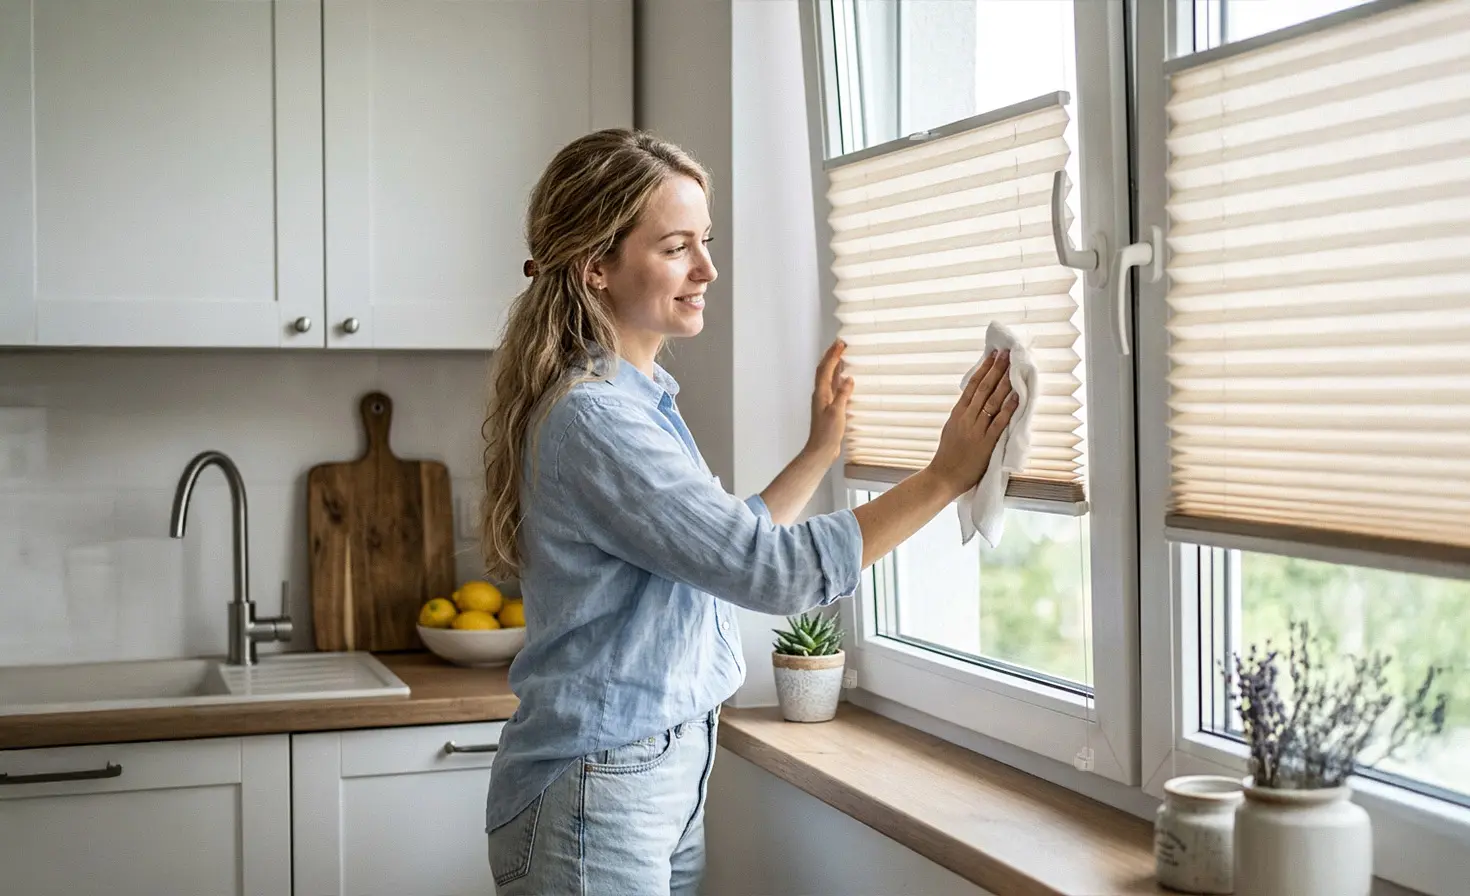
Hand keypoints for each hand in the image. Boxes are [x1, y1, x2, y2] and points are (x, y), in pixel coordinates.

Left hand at [804, 338, 854, 463]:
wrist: (821, 450)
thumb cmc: (827, 433)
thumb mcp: (837, 412)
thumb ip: (842, 394)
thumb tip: (848, 378)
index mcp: (821, 393)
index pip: (826, 369)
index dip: (833, 355)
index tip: (840, 344)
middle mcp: (820, 394)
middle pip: (824, 370)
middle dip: (831, 356)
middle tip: (840, 344)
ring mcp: (824, 401)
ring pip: (828, 378)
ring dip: (833, 365)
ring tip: (841, 355)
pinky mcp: (829, 408)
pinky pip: (833, 387)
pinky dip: (838, 379)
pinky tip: (844, 379)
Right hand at [925, 350, 1019, 497]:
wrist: (943, 477)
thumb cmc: (948, 456)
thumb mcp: (951, 429)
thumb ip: (962, 415)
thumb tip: (974, 400)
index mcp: (957, 413)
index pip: (973, 386)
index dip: (984, 369)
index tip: (993, 355)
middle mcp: (967, 418)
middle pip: (984, 389)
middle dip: (996, 369)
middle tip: (1007, 354)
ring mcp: (976, 430)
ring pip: (992, 401)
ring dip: (1004, 383)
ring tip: (1013, 368)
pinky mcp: (986, 444)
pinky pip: (999, 423)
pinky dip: (1008, 408)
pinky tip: (1016, 396)